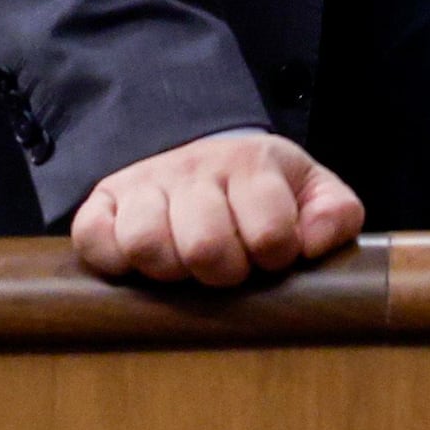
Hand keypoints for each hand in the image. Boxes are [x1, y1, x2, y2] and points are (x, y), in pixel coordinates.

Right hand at [68, 128, 363, 286]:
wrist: (205, 155)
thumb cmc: (261, 190)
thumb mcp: (311, 191)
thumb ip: (335, 214)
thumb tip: (315, 243)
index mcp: (253, 164)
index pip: (270, 232)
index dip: (274, 259)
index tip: (271, 258)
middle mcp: (195, 167)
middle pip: (205, 245)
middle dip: (222, 273)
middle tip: (227, 270)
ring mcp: (145, 182)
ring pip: (147, 242)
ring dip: (170, 271)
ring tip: (185, 269)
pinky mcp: (103, 202)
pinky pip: (94, 237)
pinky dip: (114, 260)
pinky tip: (139, 265)